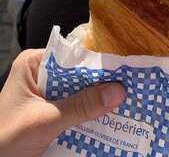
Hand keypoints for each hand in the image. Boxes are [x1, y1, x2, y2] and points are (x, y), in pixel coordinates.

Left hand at [0, 49, 125, 156]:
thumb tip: (117, 92)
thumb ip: (80, 106)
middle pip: (78, 75)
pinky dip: (89, 113)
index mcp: (34, 63)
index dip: (98, 62)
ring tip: (126, 101)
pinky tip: (108, 117)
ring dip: (97, 100)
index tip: (124, 69)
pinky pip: (75, 107)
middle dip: (101, 83)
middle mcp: (41, 73)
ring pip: (79, 92)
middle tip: (130, 86)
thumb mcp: (45, 121)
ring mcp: (46, 93)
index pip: (73, 56)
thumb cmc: (6, 139)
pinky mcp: (50, 111)